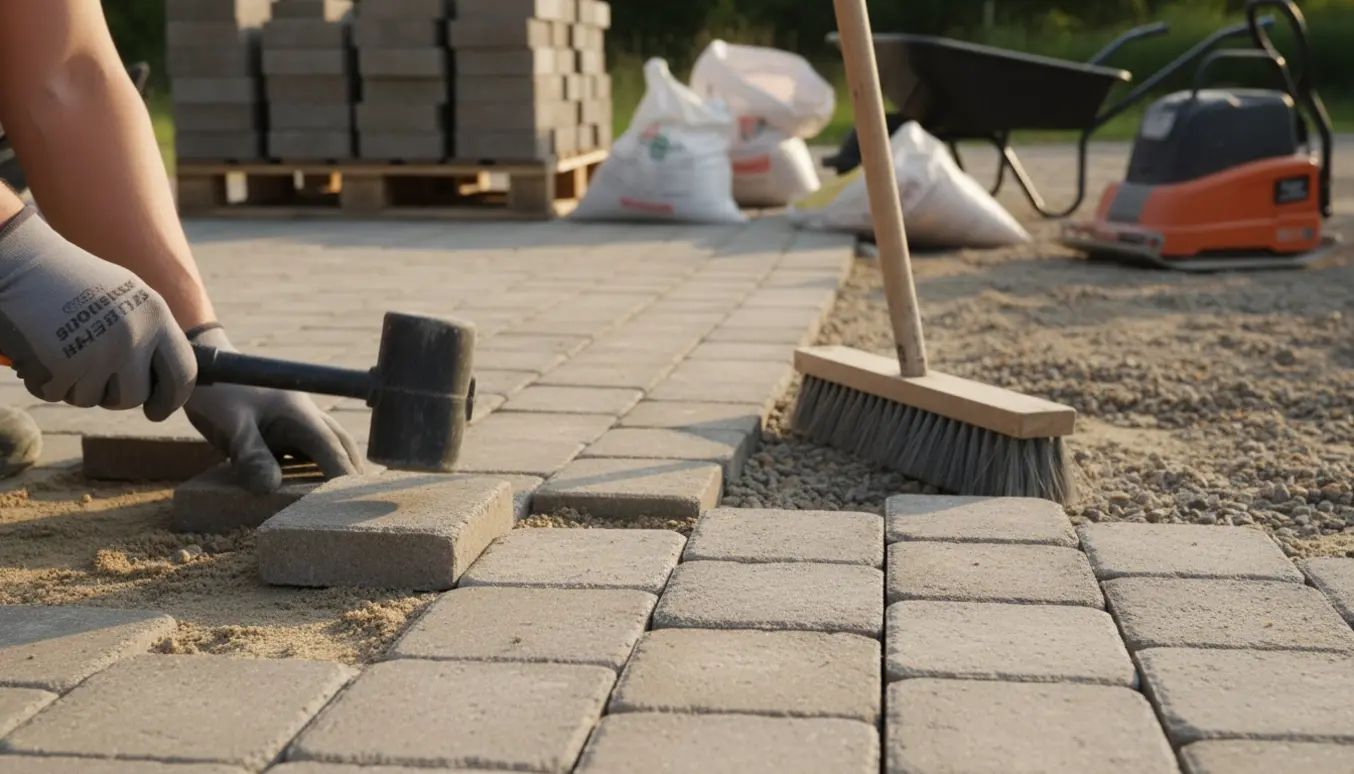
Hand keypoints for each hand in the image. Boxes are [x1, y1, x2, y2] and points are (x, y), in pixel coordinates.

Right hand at [0, 207, 194, 418]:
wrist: (18, 261)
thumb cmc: (69, 280)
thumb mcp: (124, 296)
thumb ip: (148, 333)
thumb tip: (166, 382)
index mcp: (155, 315)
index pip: (183, 372)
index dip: (172, 398)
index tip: (158, 411)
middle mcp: (133, 335)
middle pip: (135, 396)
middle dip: (114, 395)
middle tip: (94, 377)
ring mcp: (98, 352)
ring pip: (93, 398)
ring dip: (74, 384)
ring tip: (62, 348)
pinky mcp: (62, 365)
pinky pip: (57, 394)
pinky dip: (45, 381)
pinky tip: (40, 351)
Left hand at [184, 326, 363, 493]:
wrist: (203, 367)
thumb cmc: (218, 390)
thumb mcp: (231, 424)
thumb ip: (251, 454)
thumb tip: (270, 488)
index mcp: (299, 414)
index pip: (330, 448)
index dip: (343, 475)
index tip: (354, 500)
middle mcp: (304, 416)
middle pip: (340, 444)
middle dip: (353, 470)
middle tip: (362, 500)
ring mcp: (294, 420)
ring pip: (327, 445)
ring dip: (338, 466)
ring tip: (344, 495)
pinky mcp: (280, 427)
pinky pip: (306, 449)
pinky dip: (315, 465)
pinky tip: (310, 483)